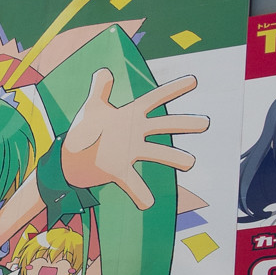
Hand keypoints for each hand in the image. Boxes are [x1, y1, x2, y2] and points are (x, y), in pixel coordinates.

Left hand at [60, 69, 207, 208]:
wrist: (70, 160)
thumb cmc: (82, 132)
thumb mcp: (91, 108)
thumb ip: (99, 89)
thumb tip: (104, 71)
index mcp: (129, 115)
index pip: (155, 99)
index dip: (173, 89)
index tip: (193, 81)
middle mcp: (134, 134)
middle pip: (163, 126)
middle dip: (183, 124)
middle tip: (205, 123)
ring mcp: (129, 153)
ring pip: (155, 153)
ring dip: (173, 158)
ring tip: (190, 162)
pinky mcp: (119, 171)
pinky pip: (132, 183)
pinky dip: (140, 193)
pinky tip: (148, 202)